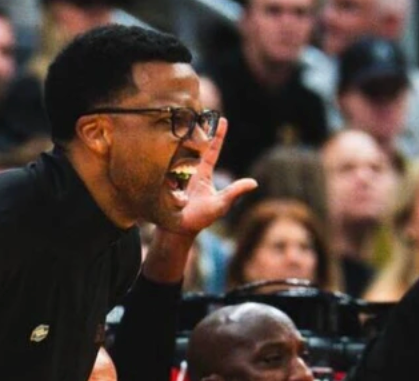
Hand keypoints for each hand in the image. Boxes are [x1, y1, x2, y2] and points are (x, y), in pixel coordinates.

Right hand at [172, 120, 257, 237]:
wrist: (176, 231)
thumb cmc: (199, 220)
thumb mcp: (220, 204)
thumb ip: (235, 192)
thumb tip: (254, 183)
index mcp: (204, 173)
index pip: (212, 150)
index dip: (217, 135)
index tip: (223, 119)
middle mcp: (190, 169)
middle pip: (195, 144)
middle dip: (198, 128)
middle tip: (201, 110)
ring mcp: (176, 172)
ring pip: (180, 149)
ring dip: (183, 135)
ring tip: (187, 118)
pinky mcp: (164, 177)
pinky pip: (167, 161)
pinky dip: (168, 151)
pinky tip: (168, 137)